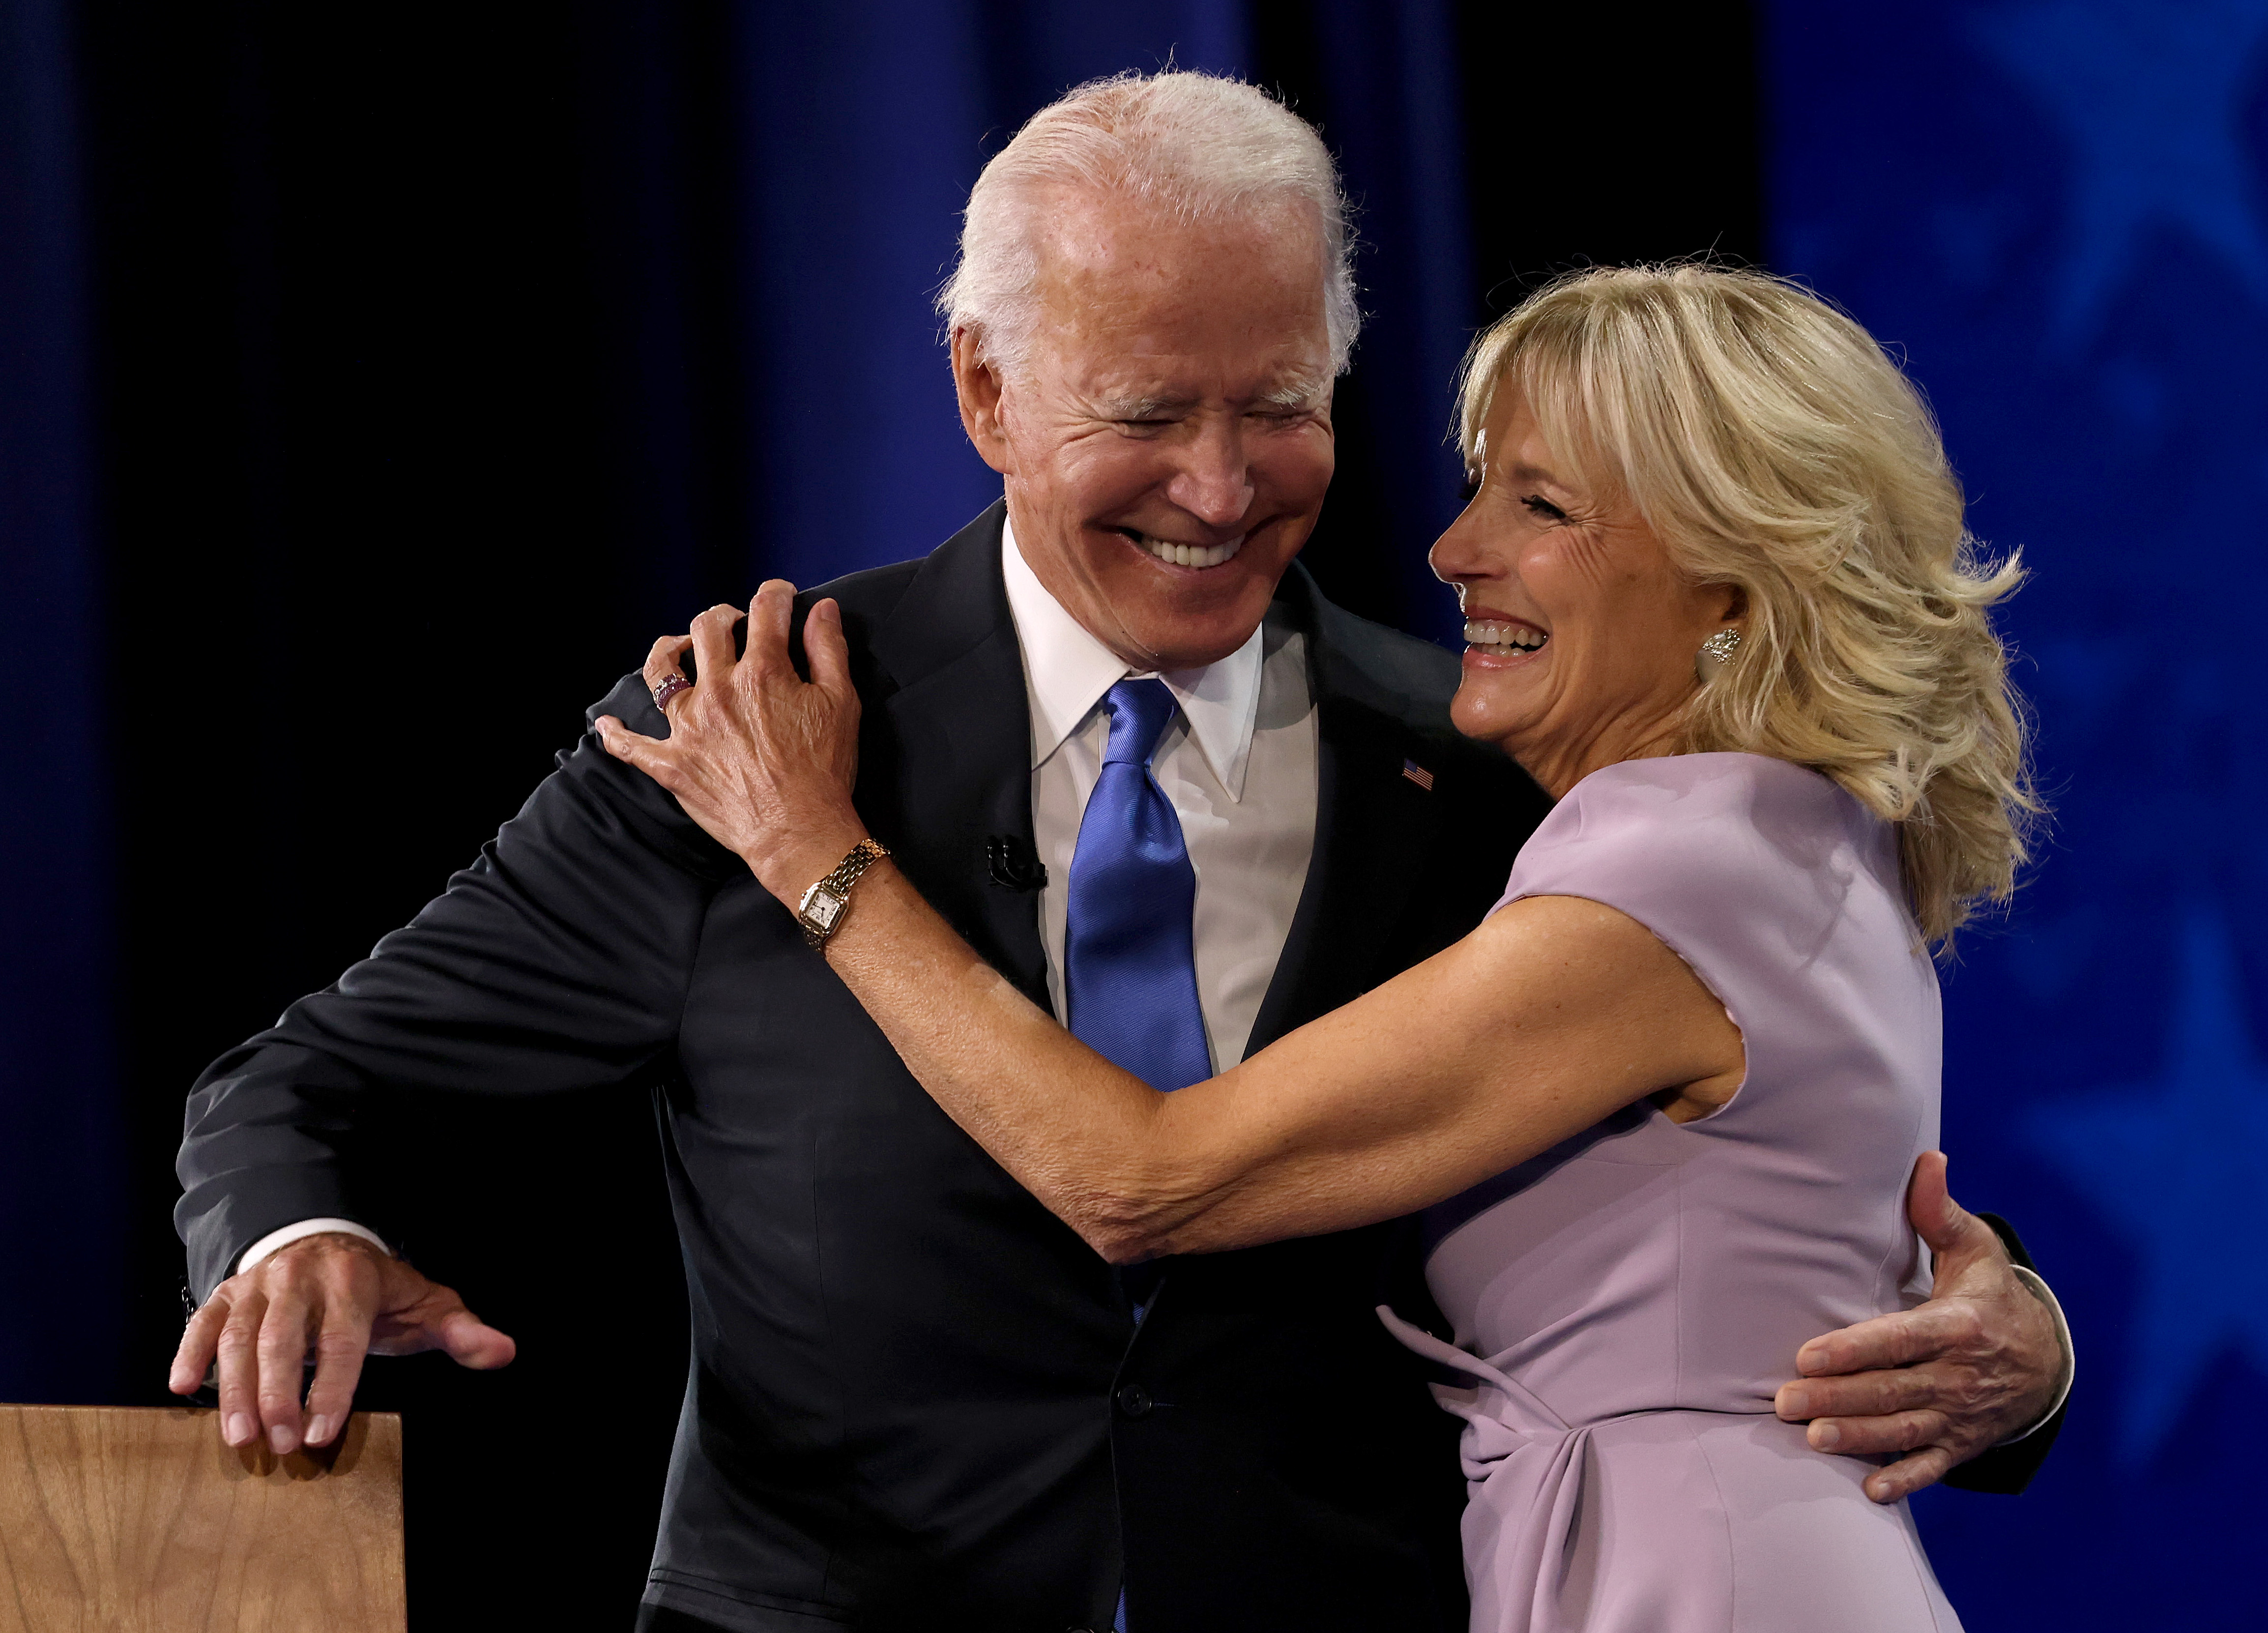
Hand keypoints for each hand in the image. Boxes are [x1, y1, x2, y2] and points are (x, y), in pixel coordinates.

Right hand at [168, 1232, 515, 1454]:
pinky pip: (202, 1322)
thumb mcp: (425, 1304)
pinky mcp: (227, 1292)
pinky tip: (181, 1387)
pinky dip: (189, 1352)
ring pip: (240, 1336)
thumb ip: (461, 1331)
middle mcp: (301, 1277)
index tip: (323, 1431)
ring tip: (238, 1437)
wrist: (328, 1242)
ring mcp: (259, 1284)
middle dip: (279, 1393)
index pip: (343, 1338)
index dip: (333, 1386)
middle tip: (279, 1443)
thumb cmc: (380, 1290)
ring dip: (234, 1388)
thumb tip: (503, 1351)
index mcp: (354, 1280)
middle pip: (283, 1338)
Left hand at [595, 582, 866, 898]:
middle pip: (707, 628)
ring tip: (679, 648)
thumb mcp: (841, 703)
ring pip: (662, 671)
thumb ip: (829, 650)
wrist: (799, 832)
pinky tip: (607, 725)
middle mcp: (719, 690)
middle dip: (723, 617)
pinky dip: (617, 735)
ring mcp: (689, 727)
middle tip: (734, 624)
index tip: (780, 597)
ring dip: (669, 650)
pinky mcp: (672, 764)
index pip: (765, 611)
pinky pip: (631, 747)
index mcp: (763, 672)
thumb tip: (821, 608)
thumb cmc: (824, 771)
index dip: (774, 595)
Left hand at [1774, 1152, 2062, 1501]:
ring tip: (1812, 1438)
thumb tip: (1926, 1158)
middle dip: (1838, 1397)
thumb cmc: (1991, 1293)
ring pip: (1904, 1430)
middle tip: (1784, 1401)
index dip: (1855, 1349)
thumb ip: (1939, 1210)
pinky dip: (1905, 1480)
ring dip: (1858, 1437)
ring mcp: (1961, 1414)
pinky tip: (1871, 1490)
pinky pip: (1933, 1466)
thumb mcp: (1976, 1248)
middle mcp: (1959, 1375)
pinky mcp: (1963, 1443)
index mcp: (1958, 1325)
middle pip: (1892, 1389)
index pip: (1900, 1339)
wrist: (2047, 1358)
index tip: (1807, 1356)